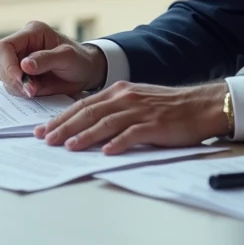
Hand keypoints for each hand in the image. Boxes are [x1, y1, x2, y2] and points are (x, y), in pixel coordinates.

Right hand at [0, 21, 106, 97]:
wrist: (86, 73)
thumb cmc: (80, 60)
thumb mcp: (68, 57)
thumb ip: (46, 59)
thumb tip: (24, 65)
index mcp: (32, 32)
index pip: (6, 46)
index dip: (8, 64)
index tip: (21, 79)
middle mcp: (23, 45)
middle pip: (3, 63)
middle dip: (14, 79)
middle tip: (31, 91)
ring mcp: (21, 61)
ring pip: (6, 76)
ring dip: (18, 87)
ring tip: (36, 91)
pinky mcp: (23, 75)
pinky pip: (13, 86)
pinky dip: (21, 92)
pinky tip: (35, 92)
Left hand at [35, 81, 229, 154]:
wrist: (200, 105)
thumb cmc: (167, 107)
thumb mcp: (136, 101)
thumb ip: (113, 110)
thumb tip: (87, 127)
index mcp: (118, 91)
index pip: (83, 105)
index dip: (61, 118)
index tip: (43, 130)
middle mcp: (125, 98)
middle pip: (88, 113)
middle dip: (64, 127)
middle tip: (46, 140)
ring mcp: (139, 111)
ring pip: (106, 123)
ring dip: (85, 135)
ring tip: (68, 147)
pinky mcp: (154, 124)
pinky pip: (132, 134)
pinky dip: (118, 143)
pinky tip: (106, 153)